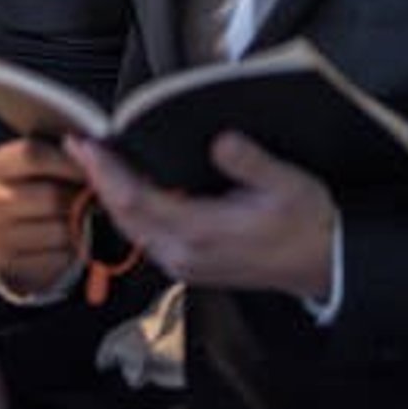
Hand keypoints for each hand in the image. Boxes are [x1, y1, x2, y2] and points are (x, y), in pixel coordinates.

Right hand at [0, 137, 88, 296]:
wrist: (28, 241)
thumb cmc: (45, 197)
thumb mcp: (52, 169)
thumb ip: (70, 156)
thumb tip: (89, 147)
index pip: (32, 154)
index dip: (69, 161)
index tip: (94, 169)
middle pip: (49, 195)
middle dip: (79, 200)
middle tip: (93, 201)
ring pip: (58, 230)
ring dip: (78, 228)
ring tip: (79, 222)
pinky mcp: (8, 262)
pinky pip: (56, 258)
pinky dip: (71, 253)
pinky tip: (67, 244)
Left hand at [68, 132, 337, 299]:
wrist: (327, 266)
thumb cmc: (309, 225)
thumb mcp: (289, 184)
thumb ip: (251, 163)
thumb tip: (221, 142)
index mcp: (202, 232)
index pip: (135, 199)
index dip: (105, 171)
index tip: (85, 144)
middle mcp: (184, 253)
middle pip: (123, 214)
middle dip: (98, 177)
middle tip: (79, 144)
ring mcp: (184, 264)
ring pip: (130, 228)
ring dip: (110, 194)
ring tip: (96, 160)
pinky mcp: (188, 267)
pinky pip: (144, 236)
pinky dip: (128, 210)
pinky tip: (127, 188)